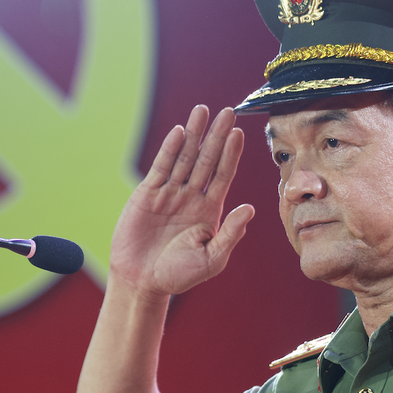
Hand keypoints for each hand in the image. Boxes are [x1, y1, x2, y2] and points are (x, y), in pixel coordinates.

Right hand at [107, 105, 253, 297]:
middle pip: (207, 160)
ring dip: (194, 134)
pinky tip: (180, 131)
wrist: (142, 282)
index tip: (239, 133)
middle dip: (216, 136)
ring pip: (185, 158)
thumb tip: (250, 209)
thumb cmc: (178, 275)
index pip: (224, 175)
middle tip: (228, 111)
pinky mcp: (148, 194)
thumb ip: (230, 234)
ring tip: (202, 111)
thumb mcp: (212, 259)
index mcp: (210, 210)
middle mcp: (192, 196)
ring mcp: (170, 193)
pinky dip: (170, 149)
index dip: (231, 154)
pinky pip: (161, 167)